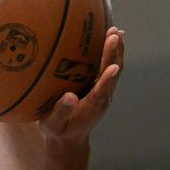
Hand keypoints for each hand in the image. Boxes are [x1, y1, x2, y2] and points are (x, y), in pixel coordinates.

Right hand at [39, 27, 124, 149]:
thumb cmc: (58, 131)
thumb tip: (70, 97)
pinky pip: (111, 67)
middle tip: (113, 34)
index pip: (101, 91)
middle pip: (111, 74)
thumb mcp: (53, 125)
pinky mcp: (102, 87)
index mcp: (91, 108)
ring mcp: (105, 92)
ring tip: (116, 31)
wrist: (70, 138)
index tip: (113, 65)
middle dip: (113, 54)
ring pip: (114, 68)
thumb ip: (60, 113)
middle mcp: (102, 98)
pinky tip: (111, 37)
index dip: (107, 79)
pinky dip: (113, 52)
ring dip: (117, 50)